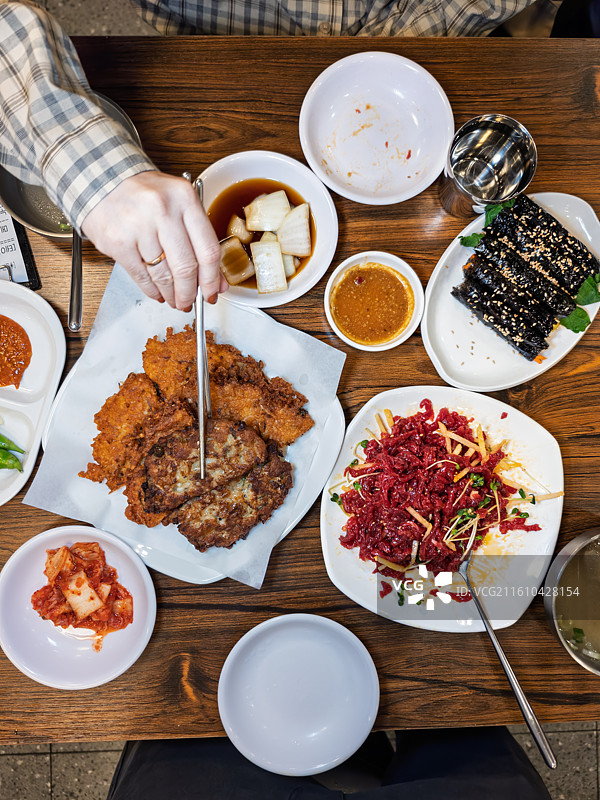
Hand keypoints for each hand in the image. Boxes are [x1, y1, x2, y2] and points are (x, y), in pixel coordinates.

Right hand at [81, 170, 226, 309]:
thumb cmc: (145, 195)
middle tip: (190, 302)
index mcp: (185, 199)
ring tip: (173, 299)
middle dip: (190, 293)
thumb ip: (200, 240)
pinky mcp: (118, 242)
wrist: (102, 181)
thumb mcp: (179, 206)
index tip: (212, 292)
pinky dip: (152, 290)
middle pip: (186, 267)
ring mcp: (138, 226)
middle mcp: (163, 210)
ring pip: (164, 275)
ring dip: (171, 294)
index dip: (212, 279)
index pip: (208, 250)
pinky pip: (141, 276)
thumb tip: (216, 280)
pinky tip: (157, 293)